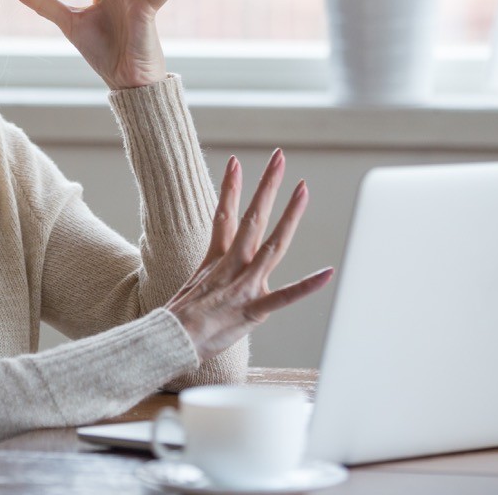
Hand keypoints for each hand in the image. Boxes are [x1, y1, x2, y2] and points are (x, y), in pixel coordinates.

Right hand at [166, 149, 333, 361]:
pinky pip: (285, 296)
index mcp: (218, 259)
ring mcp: (245, 284)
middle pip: (253, 217)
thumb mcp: (196, 285)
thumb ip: (214, 271)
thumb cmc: (181, 319)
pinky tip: (328, 273)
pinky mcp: (254, 308)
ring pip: (272, 244)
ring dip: (290, 215)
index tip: (235, 161)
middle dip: (267, 185)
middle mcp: (233, 265)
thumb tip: (221, 266)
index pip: (225, 215)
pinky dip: (307, 286)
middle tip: (279, 156)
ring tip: (303, 189)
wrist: (170, 341)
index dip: (231, 187)